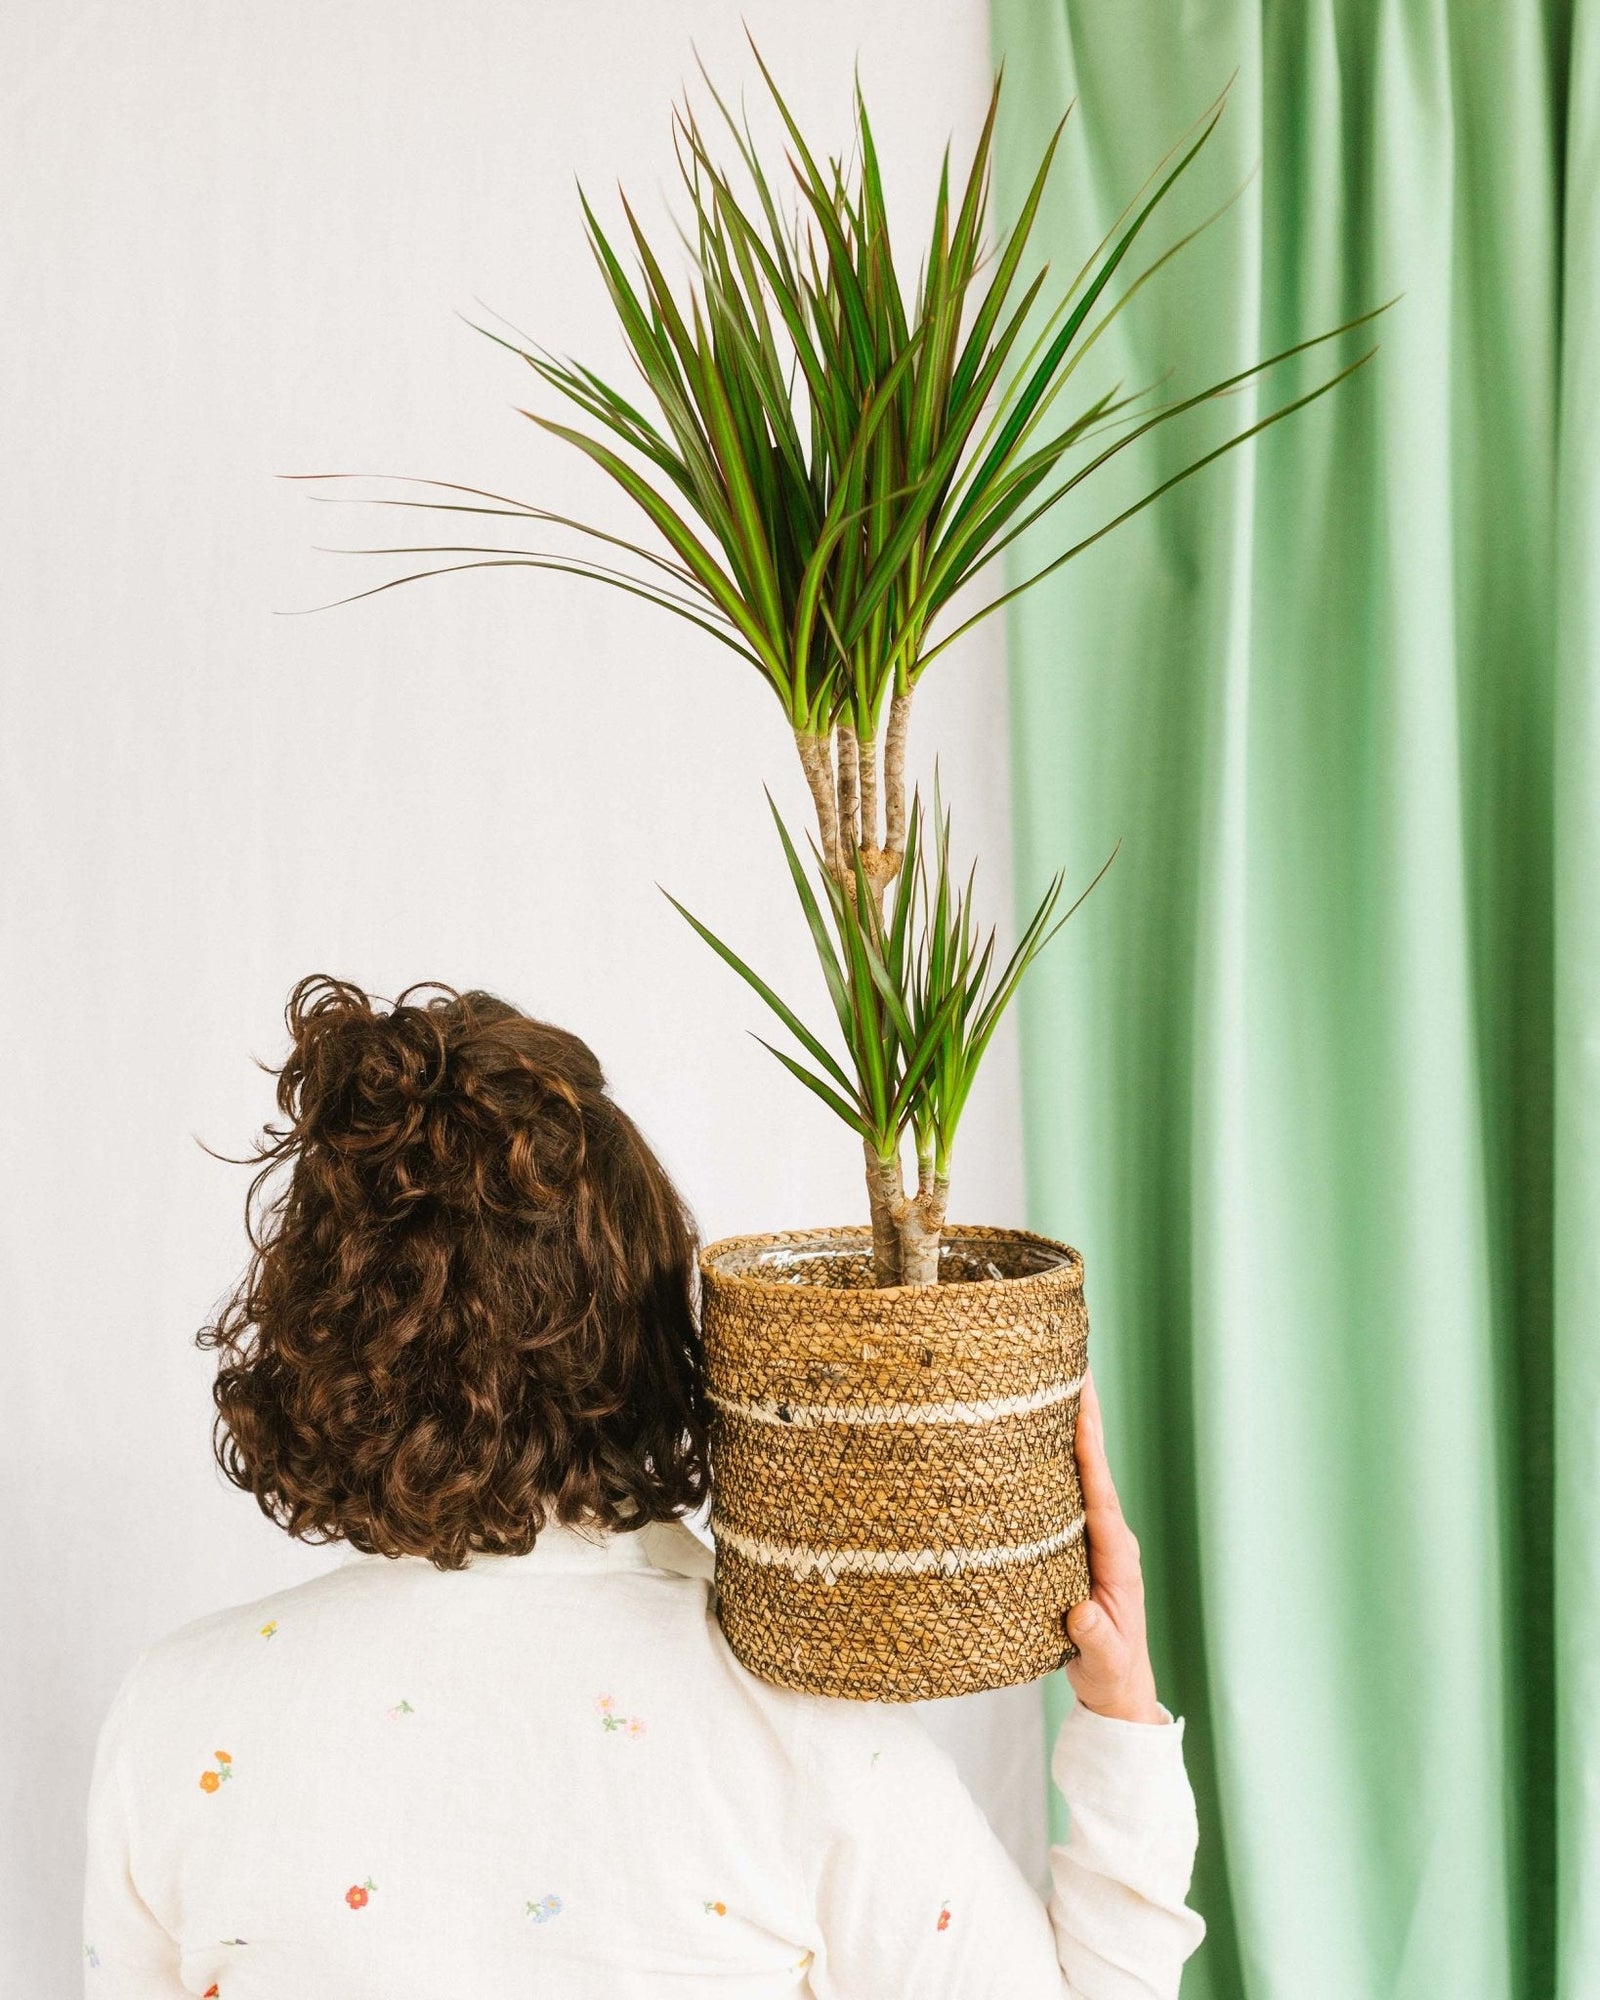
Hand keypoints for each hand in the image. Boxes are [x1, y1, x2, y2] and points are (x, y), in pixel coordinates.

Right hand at [1061, 1369, 1165, 1724]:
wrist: (1119, 1691)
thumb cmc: (1110, 1675)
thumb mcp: (1102, 1663)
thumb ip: (1094, 1639)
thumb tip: (1080, 1615)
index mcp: (1118, 1559)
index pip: (1100, 1496)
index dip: (1090, 1453)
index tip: (1082, 1409)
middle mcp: (1111, 1540)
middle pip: (1095, 1471)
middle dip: (1085, 1423)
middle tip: (1074, 1371)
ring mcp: (1098, 1541)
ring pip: (1084, 1478)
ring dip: (1074, 1434)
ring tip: (1059, 1387)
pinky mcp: (1082, 1546)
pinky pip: (1071, 1495)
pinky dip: (1062, 1462)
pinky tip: (1042, 1438)